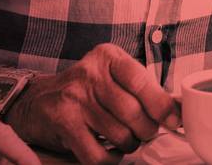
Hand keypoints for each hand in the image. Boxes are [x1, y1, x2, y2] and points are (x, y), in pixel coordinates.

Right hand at [5, 43, 176, 164]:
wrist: (36, 100)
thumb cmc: (85, 90)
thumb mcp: (111, 75)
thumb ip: (141, 88)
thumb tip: (175, 110)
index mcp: (108, 57)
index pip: (141, 81)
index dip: (161, 105)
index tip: (172, 120)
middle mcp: (90, 74)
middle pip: (133, 112)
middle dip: (146, 130)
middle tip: (145, 133)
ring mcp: (74, 98)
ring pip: (119, 134)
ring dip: (129, 144)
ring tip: (126, 140)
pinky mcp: (63, 123)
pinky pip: (97, 154)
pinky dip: (110, 159)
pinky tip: (110, 151)